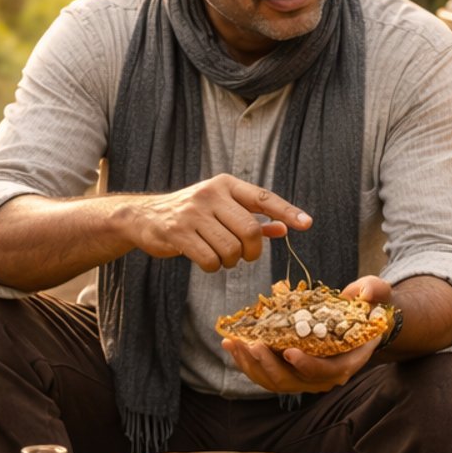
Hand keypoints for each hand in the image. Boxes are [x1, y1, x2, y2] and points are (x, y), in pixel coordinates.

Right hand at [124, 175, 310, 272]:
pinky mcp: (178, 233)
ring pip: (230, 249)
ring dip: (231, 262)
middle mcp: (211, 194)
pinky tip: (207, 262)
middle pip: (250, 231)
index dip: (287, 211)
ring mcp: (193, 213)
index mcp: (226, 185)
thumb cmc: (192, 214)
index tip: (306, 224)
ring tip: (221, 258)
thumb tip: (284, 229)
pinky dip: (213, 267)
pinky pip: (210, 260)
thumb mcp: (221, 208)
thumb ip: (252, 218)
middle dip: (252, 252)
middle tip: (245, 257)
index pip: (263, 198)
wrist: (145, 216)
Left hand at [222, 275, 392, 393]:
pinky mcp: (288, 370)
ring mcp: (304, 377)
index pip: (327, 373)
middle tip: (252, 344)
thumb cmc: (366, 308)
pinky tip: (232, 344)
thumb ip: (374, 291)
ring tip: (234, 343)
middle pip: (292, 381)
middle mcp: (324, 376)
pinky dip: (247, 361)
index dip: (308, 366)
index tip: (289, 351)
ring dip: (251, 364)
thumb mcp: (376, 294)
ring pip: (273, 381)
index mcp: (347, 362)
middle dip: (269, 365)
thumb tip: (363, 291)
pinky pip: (264, 373)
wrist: (357, 322)